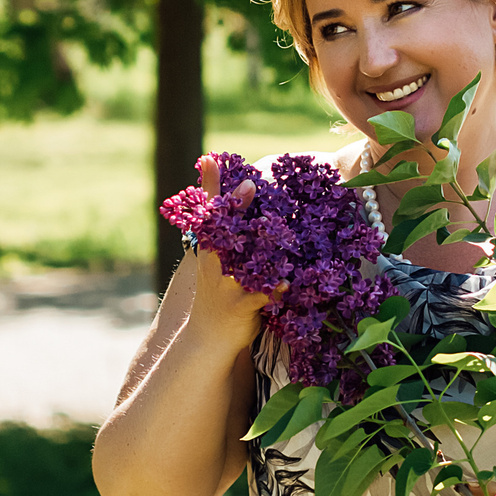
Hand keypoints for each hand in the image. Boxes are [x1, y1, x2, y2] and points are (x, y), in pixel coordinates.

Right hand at [182, 158, 273, 345]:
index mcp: (209, 247)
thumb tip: (242, 198)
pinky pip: (261, 294)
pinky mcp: (241, 305)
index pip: (208, 210)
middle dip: (236, 205)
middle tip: (250, 184)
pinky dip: (275, 288)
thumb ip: (225, 234)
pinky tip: (287, 284)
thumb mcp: (214, 262)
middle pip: (225, 228)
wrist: (208, 337)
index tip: (210, 158)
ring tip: (278, 227)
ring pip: (245, 260)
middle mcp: (214, 261)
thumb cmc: (218, 293)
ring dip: (262, 246)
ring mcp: (227, 283)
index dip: (209, 184)